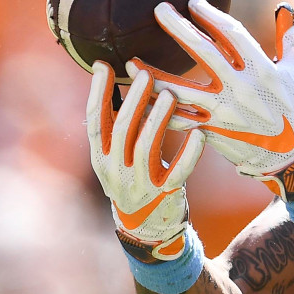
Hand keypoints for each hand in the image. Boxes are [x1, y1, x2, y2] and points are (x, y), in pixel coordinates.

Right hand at [86, 62, 203, 261]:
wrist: (146, 228)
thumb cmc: (133, 179)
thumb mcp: (116, 157)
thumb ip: (115, 126)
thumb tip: (110, 80)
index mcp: (101, 158)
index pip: (95, 121)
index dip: (97, 93)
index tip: (102, 66)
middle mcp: (116, 171)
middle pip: (122, 130)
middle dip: (134, 101)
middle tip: (145, 74)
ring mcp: (140, 184)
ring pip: (146, 148)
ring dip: (158, 119)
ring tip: (170, 94)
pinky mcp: (165, 193)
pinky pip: (179, 171)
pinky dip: (189, 153)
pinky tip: (199, 133)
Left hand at [133, 0, 293, 199]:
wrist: (293, 155)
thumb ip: (288, 38)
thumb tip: (284, 9)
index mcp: (261, 69)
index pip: (231, 35)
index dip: (210, 16)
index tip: (192, 2)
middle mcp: (240, 89)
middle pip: (203, 53)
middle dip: (179, 29)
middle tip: (159, 9)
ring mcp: (224, 113)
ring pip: (182, 91)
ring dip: (154, 76)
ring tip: (131, 63)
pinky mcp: (213, 131)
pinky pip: (179, 121)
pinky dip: (157, 112)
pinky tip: (138, 101)